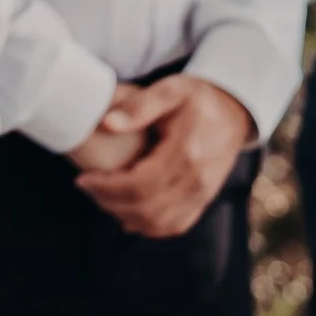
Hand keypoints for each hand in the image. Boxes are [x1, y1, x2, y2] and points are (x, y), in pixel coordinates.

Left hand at [74, 76, 253, 239]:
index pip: (140, 184)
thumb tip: (107, 124)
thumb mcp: (170, 89)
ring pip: (160, 223)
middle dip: (110, 202)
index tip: (83, 179)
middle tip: (86, 187)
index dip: (107, 188)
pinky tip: (127, 214)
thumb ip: (138, 106)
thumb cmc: (196, 98)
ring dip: (126, 216)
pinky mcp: (204, 201)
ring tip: (102, 197)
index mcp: (187, 152)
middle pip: (147, 208)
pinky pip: (175, 225)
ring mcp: (203, 194)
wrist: (233, 113)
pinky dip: (148, 226)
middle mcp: (198, 180)